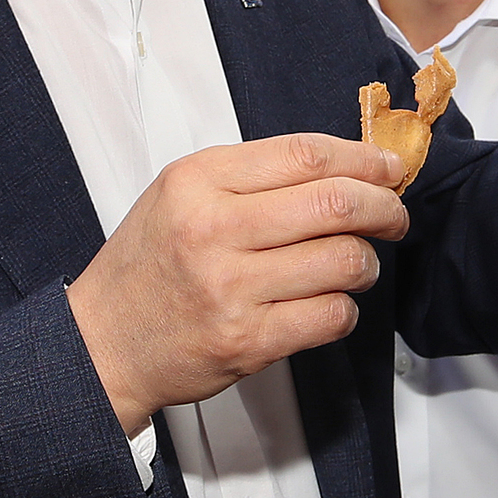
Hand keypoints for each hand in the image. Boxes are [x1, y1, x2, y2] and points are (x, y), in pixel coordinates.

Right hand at [68, 135, 407, 435]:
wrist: (103, 342)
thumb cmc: (147, 265)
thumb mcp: (180, 195)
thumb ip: (252, 176)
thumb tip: (343, 167)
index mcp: (199, 181)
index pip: (305, 155)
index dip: (362, 158)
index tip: (388, 166)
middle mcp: (214, 229)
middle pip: (335, 203)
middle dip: (384, 206)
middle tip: (394, 214)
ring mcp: (231, 289)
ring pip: (343, 260)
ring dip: (367, 261)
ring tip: (357, 263)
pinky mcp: (248, 342)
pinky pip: (331, 315)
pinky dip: (346, 307)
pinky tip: (330, 301)